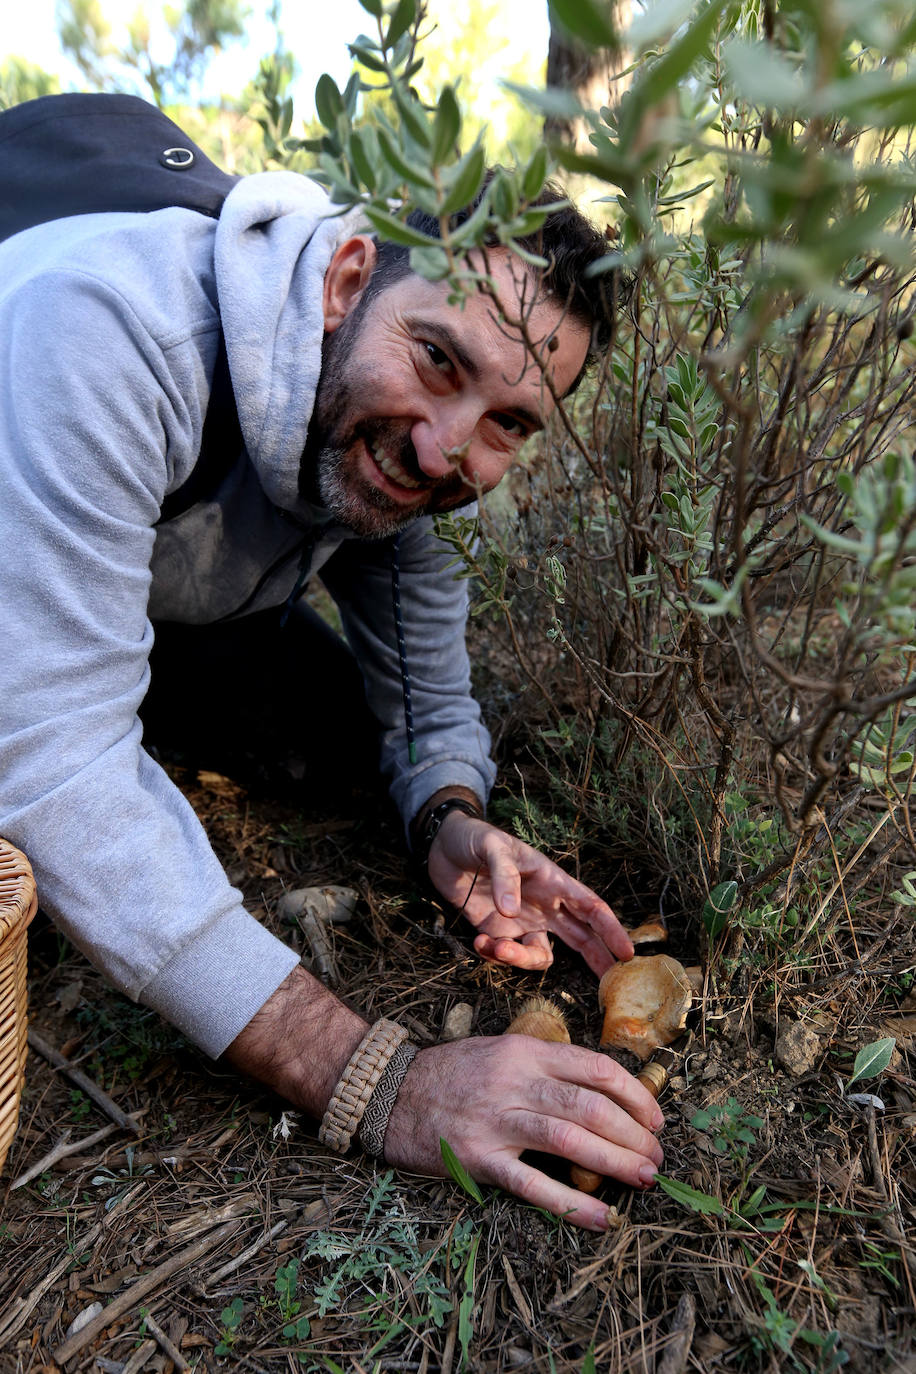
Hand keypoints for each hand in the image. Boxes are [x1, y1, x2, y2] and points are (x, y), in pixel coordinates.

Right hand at [383, 1034, 664, 1228]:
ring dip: (616, 1162)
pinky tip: (602, 1217)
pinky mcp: (477, 1158)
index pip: (596, 1068)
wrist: (388, 1090)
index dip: (636, 1095)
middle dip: (634, 1134)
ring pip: (569, 1140)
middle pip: (591, 1107)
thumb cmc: (451, 1073)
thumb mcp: (501, 1051)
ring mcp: (495, 1120)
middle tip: (657, 1157)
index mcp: (525, 1051)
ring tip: (645, 1178)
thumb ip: (546, 1066)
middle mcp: (514, 1081)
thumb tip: (602, 1093)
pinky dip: (572, 1203)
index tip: (656, 1118)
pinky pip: (532, 1185)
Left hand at [427, 812, 632, 974]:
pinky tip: (478, 940)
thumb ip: (505, 877)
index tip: (627, 953)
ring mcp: (522, 922)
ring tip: (496, 946)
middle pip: (581, 938)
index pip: (591, 908)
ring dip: (520, 959)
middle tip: (607, 985)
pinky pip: (506, 954)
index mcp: (553, 881)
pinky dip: (493, 955)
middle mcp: (544, 905)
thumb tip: (513, 913)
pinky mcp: (498, 932)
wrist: (441, 846)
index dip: (611, 930)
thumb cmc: (474, 838)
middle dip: (595, 960)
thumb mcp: (492, 847)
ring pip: (540, 954)